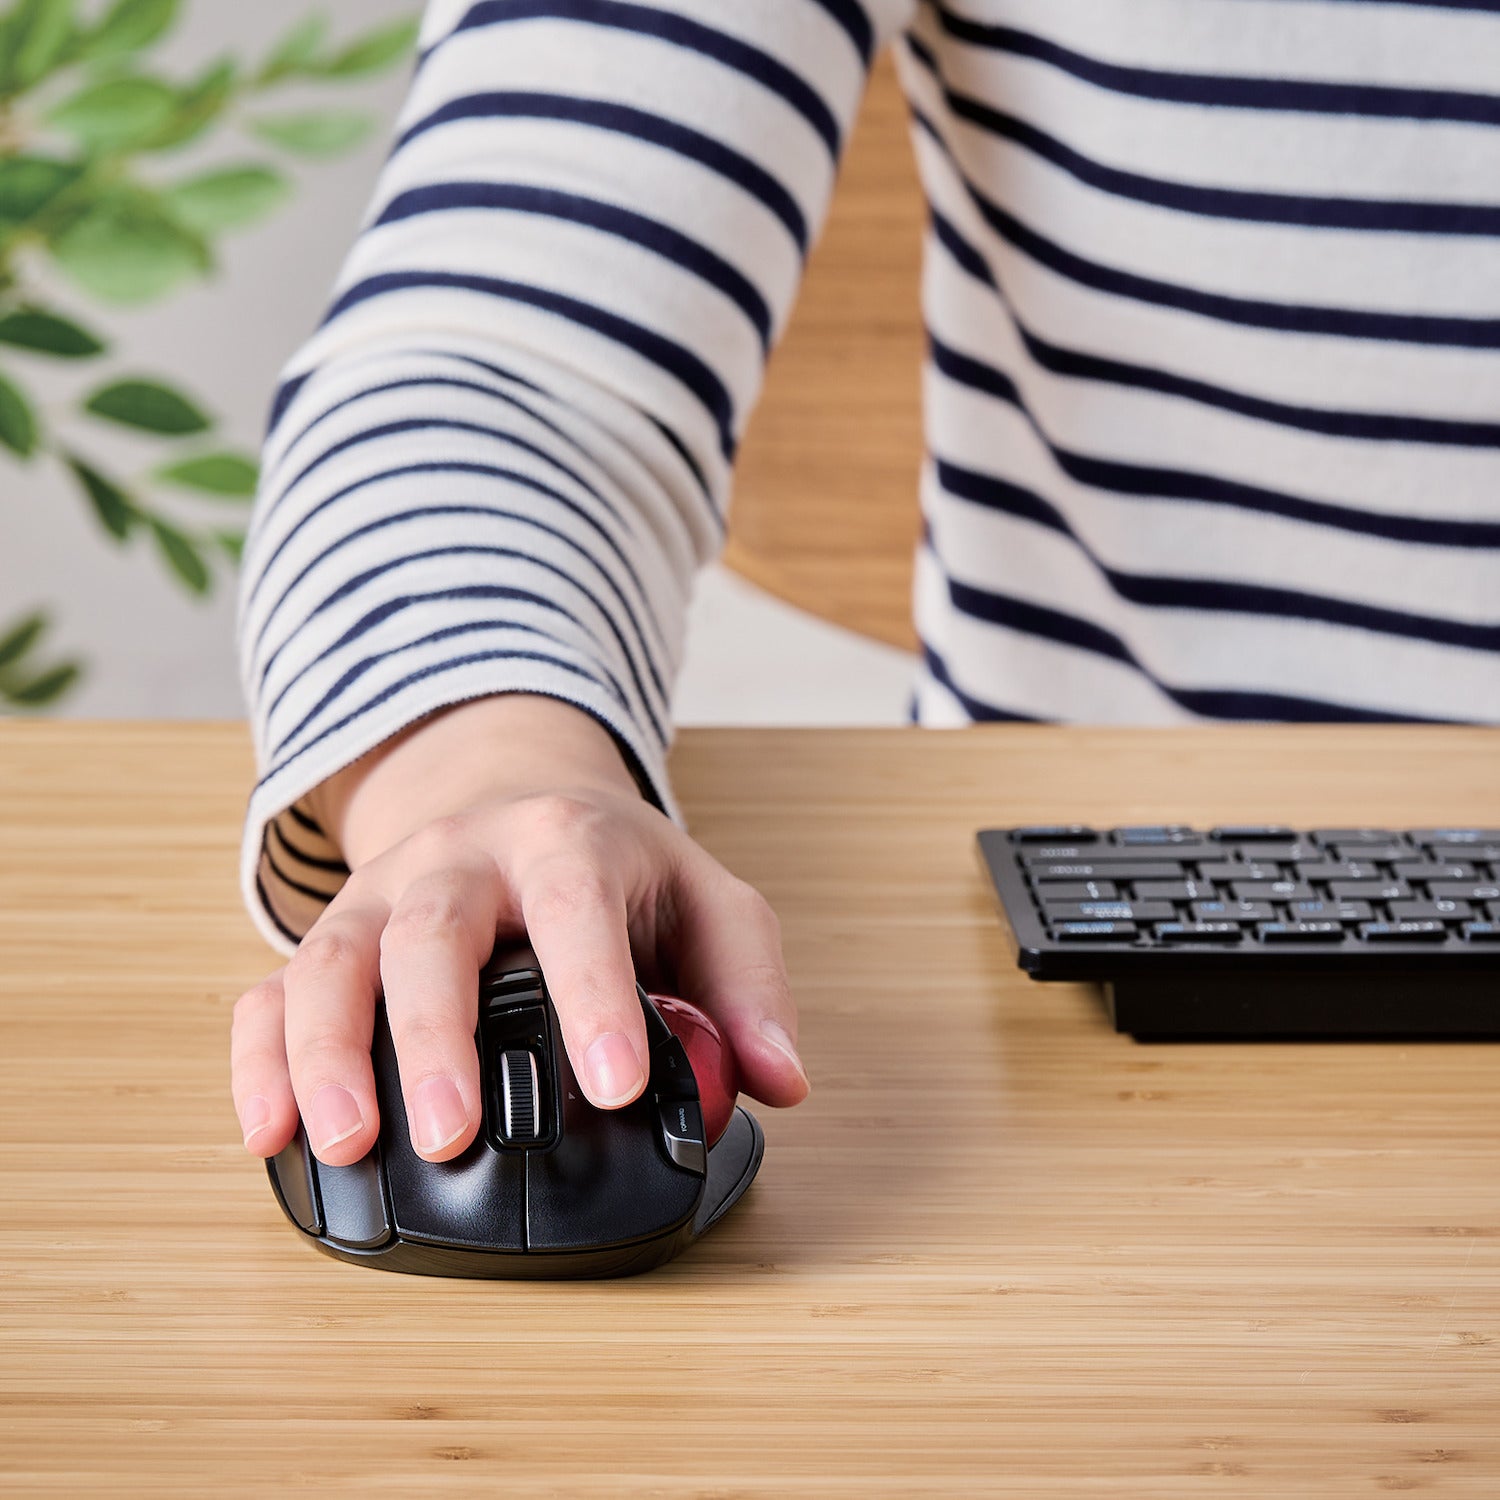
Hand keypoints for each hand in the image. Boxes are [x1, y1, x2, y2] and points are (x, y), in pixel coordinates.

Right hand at [231, 695, 808, 1166]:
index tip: (613, 1085)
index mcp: (566, 840)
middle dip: (436, 1032)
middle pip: (432, 929)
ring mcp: (385, 892)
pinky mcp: (332, 933)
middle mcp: (461, 857)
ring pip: (334, 955)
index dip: (593, 994)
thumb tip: (778, 1081)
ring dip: (329, 1051)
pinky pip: (272, 987)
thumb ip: (748, 986)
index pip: (577, 908)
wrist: (516, 794)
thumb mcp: (707, 902)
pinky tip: (271, 1129)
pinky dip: (260, 1057)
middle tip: (453, 1135)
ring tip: (344, 1145)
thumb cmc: (617, 866)